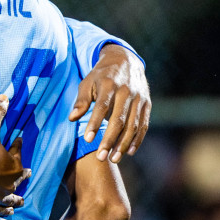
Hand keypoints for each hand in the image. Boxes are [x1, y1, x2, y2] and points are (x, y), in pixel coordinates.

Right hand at [0, 93, 30, 215]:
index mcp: (13, 164)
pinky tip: (8, 212)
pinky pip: (0, 210)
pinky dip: (5, 210)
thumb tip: (6, 97)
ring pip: (12, 198)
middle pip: (19, 178)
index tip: (19, 141)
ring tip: (21, 200)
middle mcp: (9, 182)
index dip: (19, 146)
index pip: (18, 153)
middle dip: (23, 174)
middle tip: (28, 173)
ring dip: (17, 198)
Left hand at [68, 44, 150, 162]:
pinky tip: (129, 152)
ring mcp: (139, 98)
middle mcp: (126, 91)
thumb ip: (81, 100)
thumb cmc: (101, 75)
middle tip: (100, 157)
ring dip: (123, 144)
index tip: (87, 139)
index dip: (95, 124)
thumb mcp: (87, 82)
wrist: (125, 61)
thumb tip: (72, 118)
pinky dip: (137, 139)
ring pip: (133, 125)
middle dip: (109, 140)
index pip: (102, 106)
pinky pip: (144, 125)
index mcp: (109, 84)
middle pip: (119, 120)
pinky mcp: (147, 104)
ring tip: (113, 159)